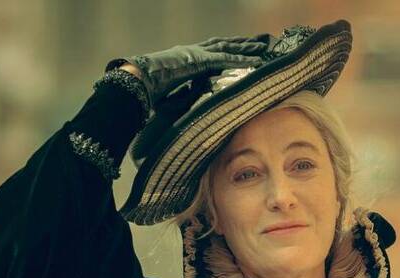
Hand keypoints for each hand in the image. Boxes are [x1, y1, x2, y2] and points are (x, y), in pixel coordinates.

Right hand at [123, 35, 271, 107]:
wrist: (136, 81)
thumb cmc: (148, 91)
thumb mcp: (171, 95)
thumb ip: (183, 98)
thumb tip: (190, 112)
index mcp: (186, 59)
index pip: (211, 52)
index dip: (227, 50)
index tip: (240, 49)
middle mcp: (192, 52)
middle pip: (223, 45)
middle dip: (241, 44)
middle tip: (259, 42)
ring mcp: (196, 54)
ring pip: (227, 48)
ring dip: (246, 48)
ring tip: (263, 47)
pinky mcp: (198, 60)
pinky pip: (225, 59)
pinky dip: (242, 59)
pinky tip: (256, 60)